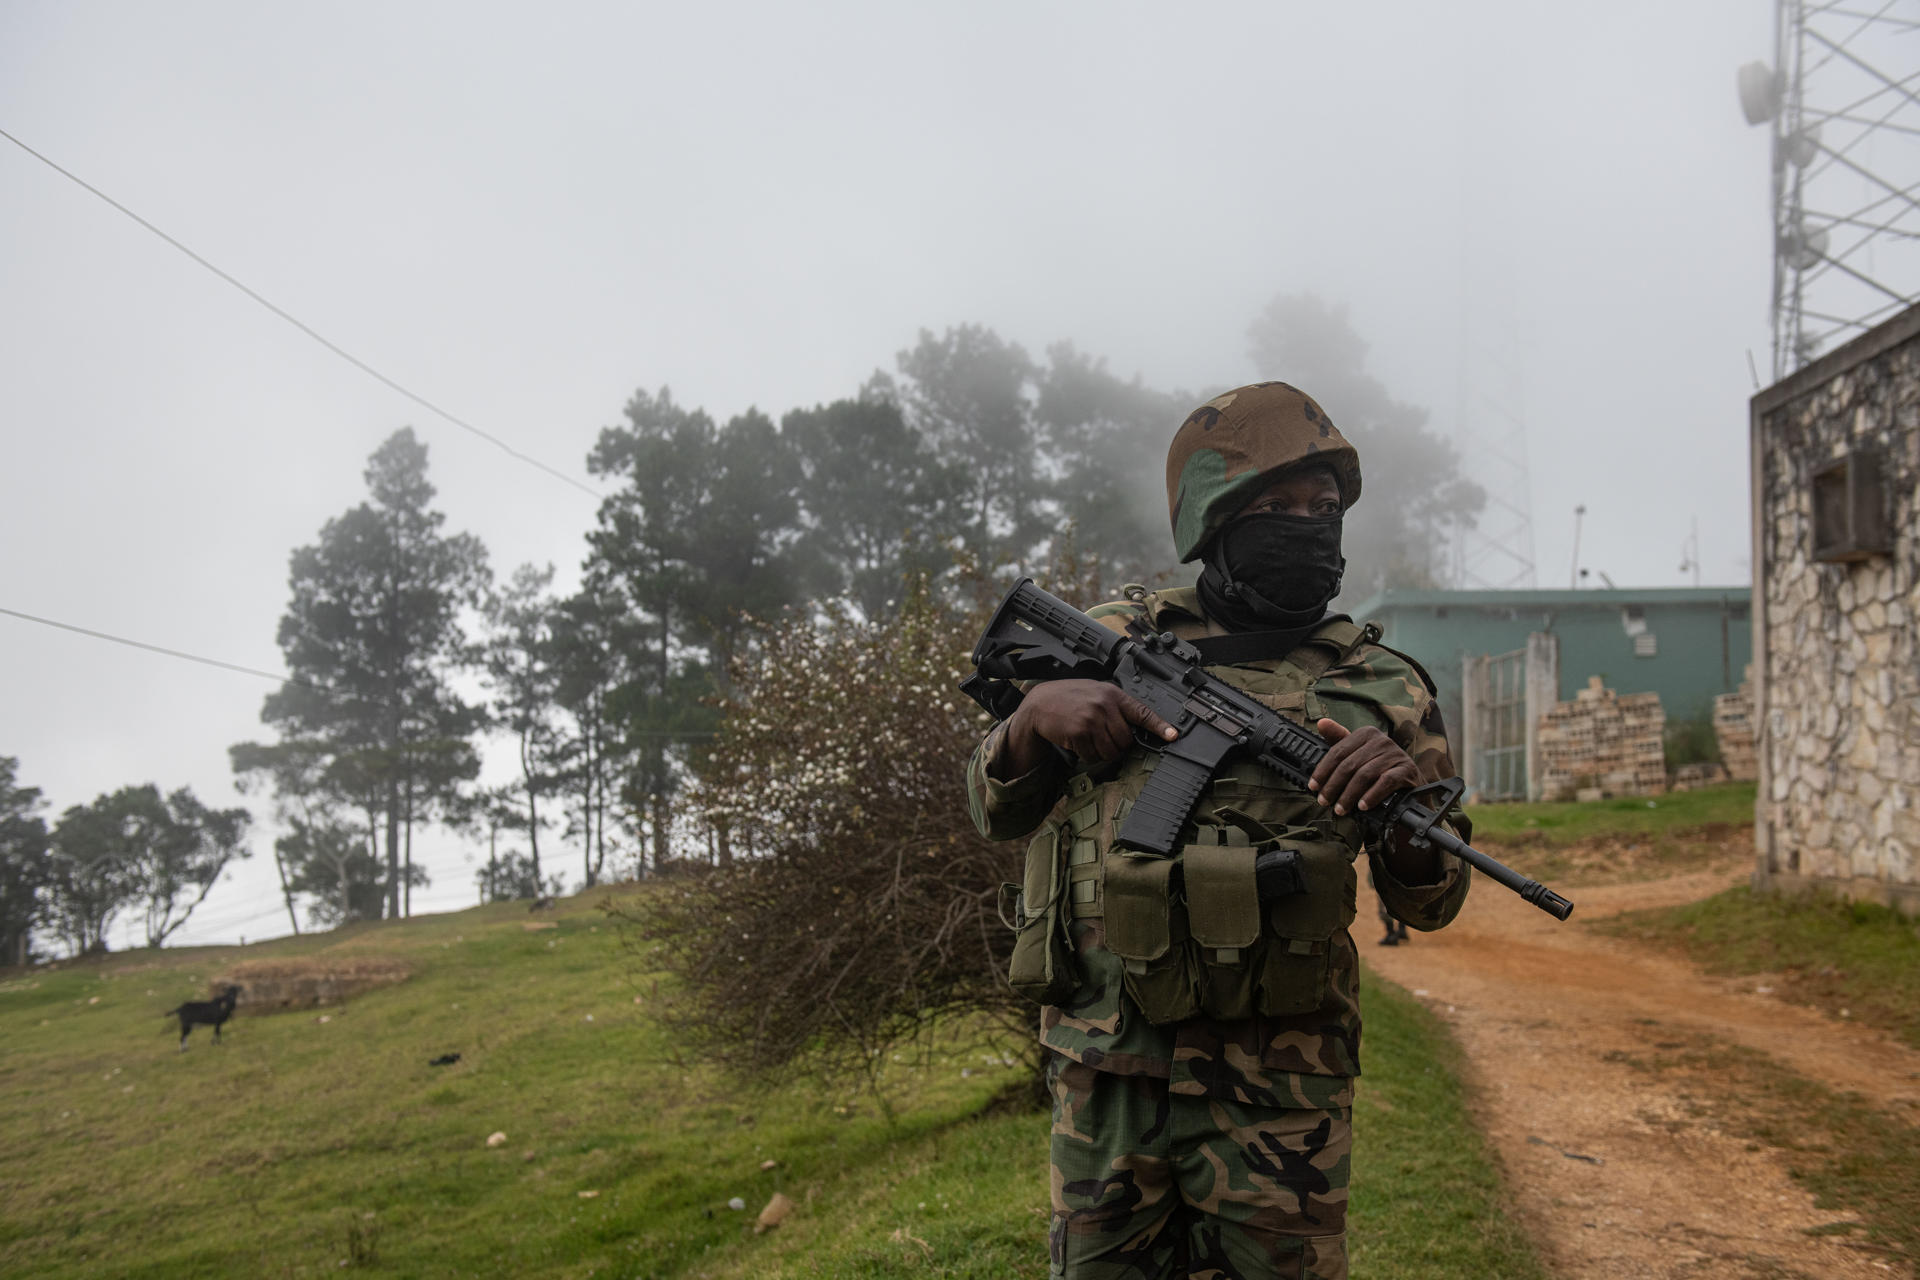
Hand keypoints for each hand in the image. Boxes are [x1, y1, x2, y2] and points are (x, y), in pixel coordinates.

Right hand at [988, 680, 1179, 778]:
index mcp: (1113, 694)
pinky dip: (1087, 755)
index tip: (1173, 735)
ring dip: (1102, 752)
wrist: (1040, 703)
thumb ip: (1115, 706)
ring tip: (1089, 739)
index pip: (1142, 711)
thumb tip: (1135, 728)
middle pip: (1126, 740)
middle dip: (1117, 745)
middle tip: (1102, 737)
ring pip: (1111, 751)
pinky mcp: (1079, 732)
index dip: (1159, 725)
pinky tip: (1078, 742)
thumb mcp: (1096, 692)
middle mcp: (1104, 705)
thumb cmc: (1070, 698)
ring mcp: (1092, 719)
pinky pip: (1093, 756)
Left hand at [1309, 718, 1419, 816]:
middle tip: (1324, 801)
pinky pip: (1385, 782)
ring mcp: (1395, 754)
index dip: (1323, 770)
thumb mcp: (1357, 754)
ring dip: (1349, 795)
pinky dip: (1371, 795)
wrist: (1409, 786)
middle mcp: (1382, 740)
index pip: (1338, 752)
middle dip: (1333, 786)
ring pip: (1365, 775)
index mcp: (1366, 733)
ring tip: (1340, 809)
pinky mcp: (1407, 769)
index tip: (1313, 786)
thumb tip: (1322, 723)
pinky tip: (1362, 806)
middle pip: (1349, 765)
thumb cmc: (1378, 769)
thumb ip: (1339, 740)